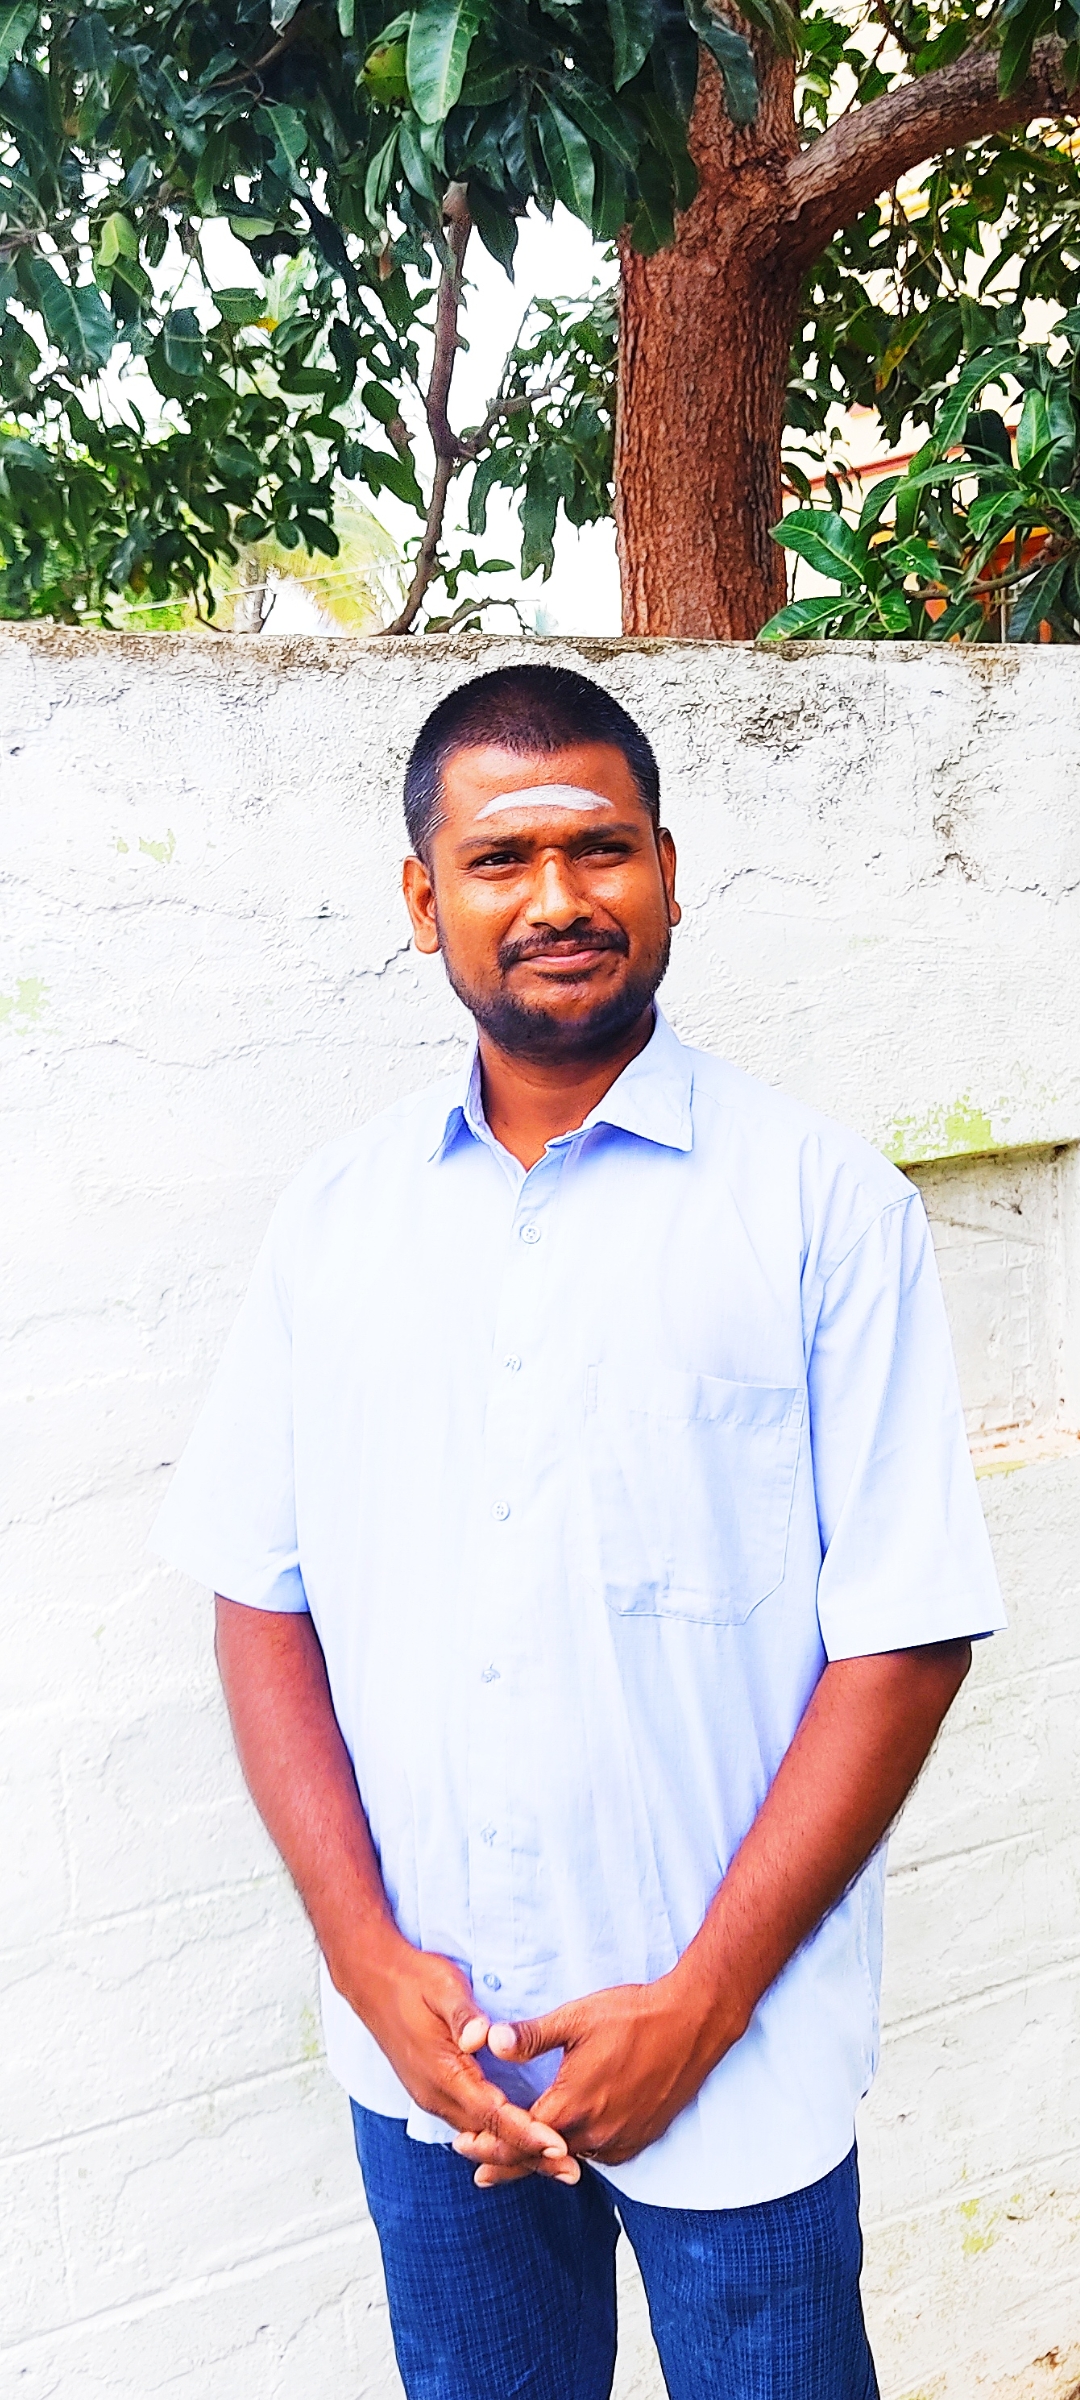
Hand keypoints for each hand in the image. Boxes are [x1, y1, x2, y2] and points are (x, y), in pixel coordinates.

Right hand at [353, 1934, 580, 2183]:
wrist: (372, 1981)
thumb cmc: (412, 1980)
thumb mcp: (442, 1986)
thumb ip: (463, 2014)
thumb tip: (481, 2037)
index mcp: (442, 2072)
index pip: (491, 2114)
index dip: (526, 2134)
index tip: (558, 2146)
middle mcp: (436, 2094)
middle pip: (489, 2137)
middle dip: (530, 2154)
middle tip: (571, 2170)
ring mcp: (432, 2096)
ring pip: (479, 2135)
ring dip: (516, 2150)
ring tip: (554, 2163)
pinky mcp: (432, 2091)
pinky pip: (469, 2124)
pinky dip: (497, 2137)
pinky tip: (518, 2141)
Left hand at [453, 1965, 736, 2187]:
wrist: (693, 2022)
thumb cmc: (633, 2015)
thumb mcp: (576, 2018)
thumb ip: (531, 2036)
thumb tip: (490, 2042)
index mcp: (572, 2105)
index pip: (519, 2137)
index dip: (490, 2145)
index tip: (465, 2147)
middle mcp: (595, 2132)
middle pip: (542, 2157)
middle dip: (509, 2161)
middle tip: (479, 2168)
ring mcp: (621, 2138)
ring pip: (572, 2157)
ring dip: (544, 2158)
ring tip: (520, 2157)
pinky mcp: (641, 2137)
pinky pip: (601, 2154)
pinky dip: (578, 2153)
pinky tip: (568, 2146)